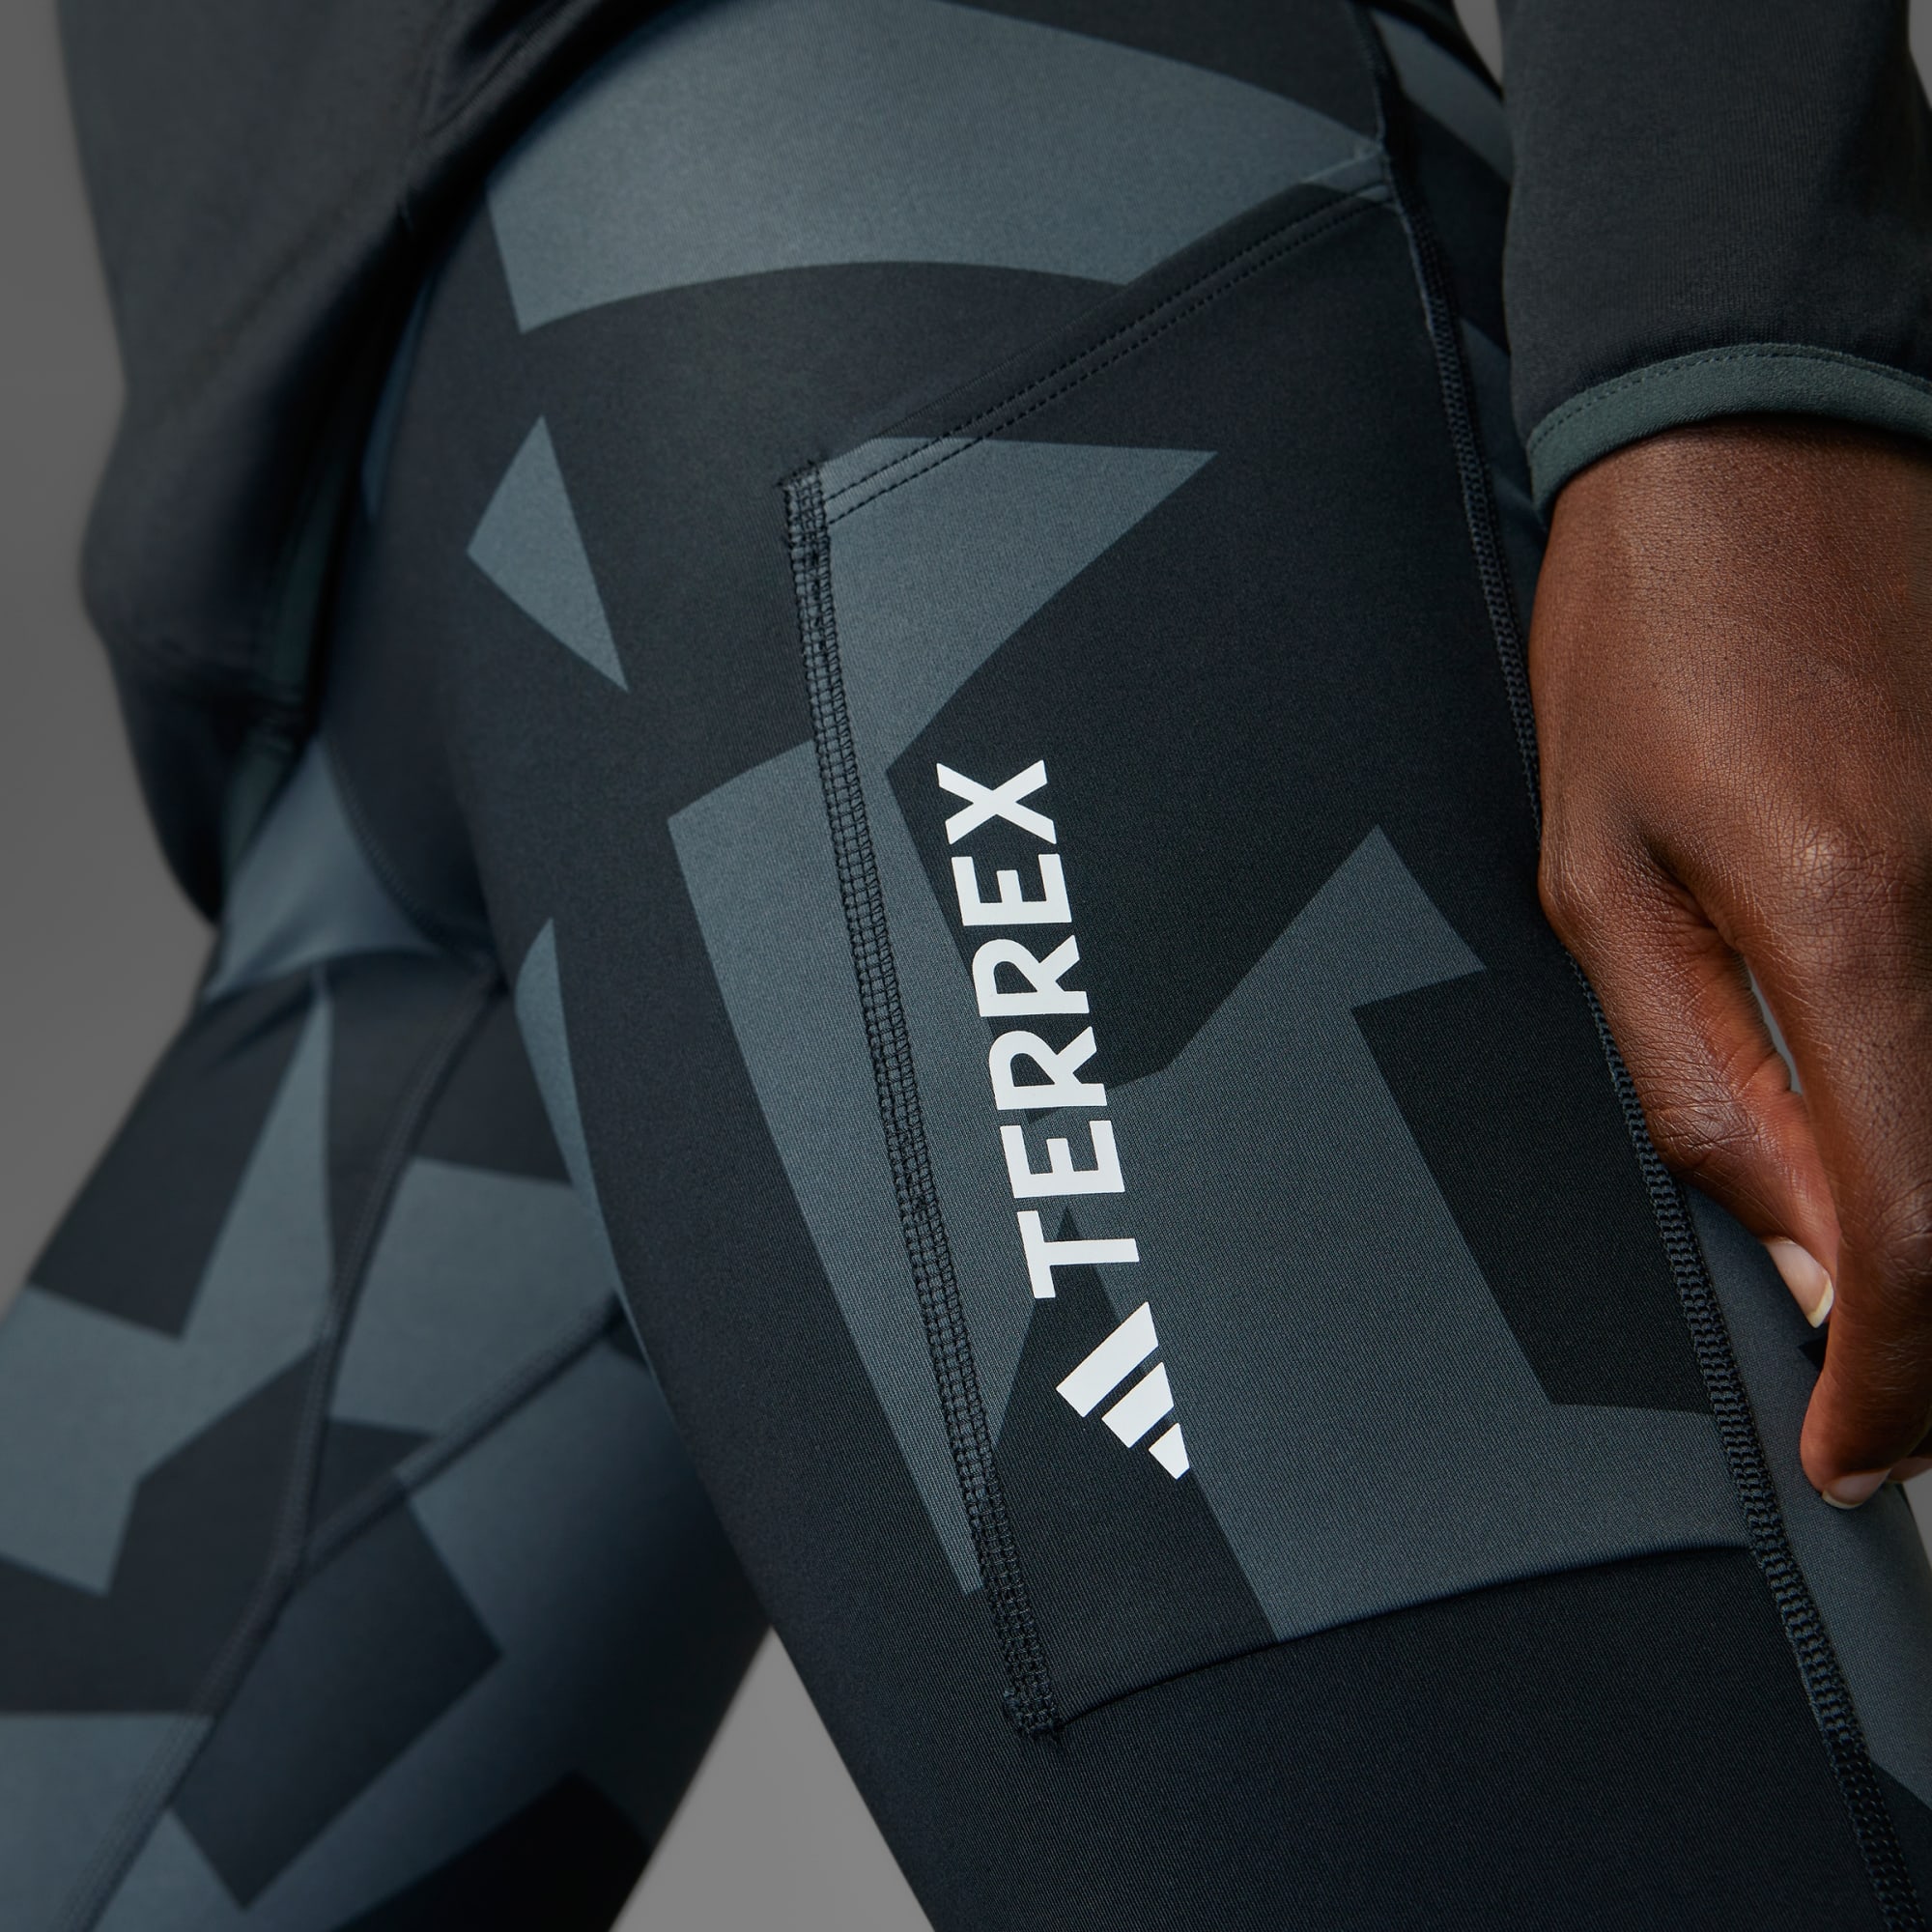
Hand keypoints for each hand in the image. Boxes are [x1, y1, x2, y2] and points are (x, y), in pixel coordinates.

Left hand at [1529, 418, 1931, 1505]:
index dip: (1906, 1382)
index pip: (1922, 1232)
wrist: (1761, 431)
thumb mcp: (1595, 868)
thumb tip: (1795, 1250)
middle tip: (1881, 1402)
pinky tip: (1891, 1118)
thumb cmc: (1643, 643)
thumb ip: (1692, 1070)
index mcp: (1850, 922)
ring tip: (1882, 1281)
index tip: (1860, 1452)